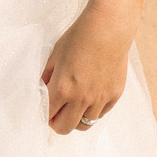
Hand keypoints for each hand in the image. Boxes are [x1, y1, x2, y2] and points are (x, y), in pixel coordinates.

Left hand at [41, 8, 133, 134]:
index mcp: (62, 89)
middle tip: (56, 112)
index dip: (44, 115)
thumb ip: (47, 77)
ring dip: (76, 118)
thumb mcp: (54, 56)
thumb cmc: (78, 38)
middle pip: (65, 128)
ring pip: (85, 124)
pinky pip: (101, 114)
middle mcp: (82, 98)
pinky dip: (93, 111)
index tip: (44, 110)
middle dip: (57, 123)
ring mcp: (100, 99)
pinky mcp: (114, 95)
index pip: (48, 116)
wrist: (108, 28)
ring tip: (73, 105)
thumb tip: (42, 91)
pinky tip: (89, 98)